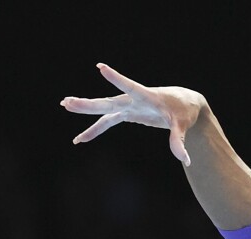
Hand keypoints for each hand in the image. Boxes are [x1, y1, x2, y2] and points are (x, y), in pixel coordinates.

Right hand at [61, 64, 206, 165]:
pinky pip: (107, 122)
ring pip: (103, 109)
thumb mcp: (183, 125)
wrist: (184, 104)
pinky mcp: (128, 113)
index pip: (130, 87)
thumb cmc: (184, 111)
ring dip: (85, 109)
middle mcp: (134, 100)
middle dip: (88, 104)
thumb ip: (179, 141)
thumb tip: (185, 160)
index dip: (116, 79)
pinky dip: (95, 130)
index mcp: (148, 97)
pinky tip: (81, 139)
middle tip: (67, 101)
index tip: (101, 68)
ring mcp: (129, 106)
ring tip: (65, 106)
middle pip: (108, 102)